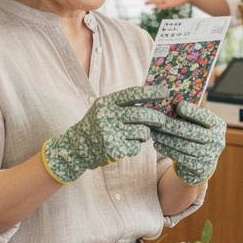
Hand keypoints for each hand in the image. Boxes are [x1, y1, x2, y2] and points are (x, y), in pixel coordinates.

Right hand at [42, 85, 167, 184]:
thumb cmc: (97, 125)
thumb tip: (153, 100)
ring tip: (136, 135)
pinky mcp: (113, 149)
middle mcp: (107, 116)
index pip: (132, 94)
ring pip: (142, 132)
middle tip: (162, 121)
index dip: (151, 93)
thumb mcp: (104, 108)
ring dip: (144, 135)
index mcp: (106, 103)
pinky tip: (126, 146)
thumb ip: (124, 104)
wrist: (77, 147)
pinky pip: (136, 147)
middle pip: (142, 115)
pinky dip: (135, 147)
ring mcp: (109, 133)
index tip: (165, 93)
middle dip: (156, 118)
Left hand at [151, 101, 225, 184]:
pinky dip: (167, 150)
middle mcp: (218, 141)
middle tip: (157, 122)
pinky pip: (180, 157)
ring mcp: (210, 156)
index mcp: (218, 126)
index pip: (206, 116)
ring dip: (166, 138)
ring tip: (154, 133)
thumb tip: (169, 103)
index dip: (193, 111)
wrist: (201, 162)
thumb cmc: (195, 136)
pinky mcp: (200, 168)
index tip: (178, 106)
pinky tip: (157, 144)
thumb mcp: (197, 124)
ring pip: (184, 145)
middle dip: (172, 126)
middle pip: (192, 131)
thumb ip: (187, 115)